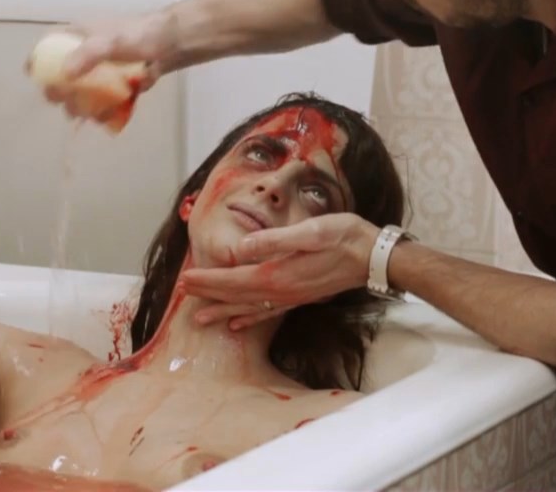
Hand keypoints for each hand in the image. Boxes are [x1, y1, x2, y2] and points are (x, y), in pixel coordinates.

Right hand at [39, 11, 177, 119]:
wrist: (171, 46)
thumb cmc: (138, 36)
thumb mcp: (110, 41)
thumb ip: (88, 54)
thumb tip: (65, 74)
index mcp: (77, 37)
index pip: (47, 46)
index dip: (37, 61)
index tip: (33, 76)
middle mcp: (85, 56)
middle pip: (60, 78)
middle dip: (59, 92)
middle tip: (63, 101)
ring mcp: (99, 74)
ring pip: (80, 95)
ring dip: (79, 107)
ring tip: (84, 113)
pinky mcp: (114, 88)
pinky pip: (101, 104)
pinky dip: (101, 112)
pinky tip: (106, 115)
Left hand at [179, 214, 379, 329]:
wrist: (374, 256)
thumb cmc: (344, 237)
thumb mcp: (310, 231)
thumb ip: (274, 241)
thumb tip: (242, 247)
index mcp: (278, 273)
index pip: (233, 279)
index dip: (208, 280)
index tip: (184, 279)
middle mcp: (281, 290)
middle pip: (236, 295)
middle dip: (208, 293)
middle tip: (181, 294)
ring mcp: (291, 297)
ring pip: (248, 308)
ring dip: (222, 310)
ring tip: (199, 318)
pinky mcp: (300, 297)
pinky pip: (267, 312)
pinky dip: (248, 318)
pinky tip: (237, 324)